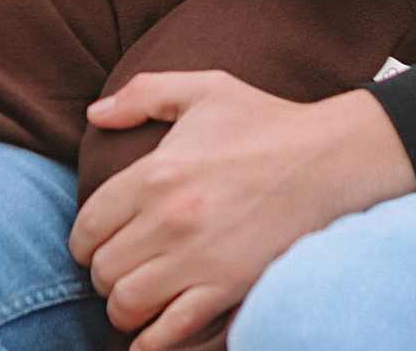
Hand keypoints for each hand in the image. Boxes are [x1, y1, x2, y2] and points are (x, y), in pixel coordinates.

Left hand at [71, 75, 415, 347]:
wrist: (331, 159)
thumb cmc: (267, 122)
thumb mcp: (204, 89)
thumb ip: (142, 94)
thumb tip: (94, 114)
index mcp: (154, 173)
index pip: (88, 226)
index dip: (84, 241)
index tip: (97, 244)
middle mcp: (169, 219)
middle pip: (102, 270)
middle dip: (103, 274)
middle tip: (120, 269)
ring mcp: (198, 258)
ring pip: (126, 304)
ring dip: (123, 306)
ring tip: (136, 297)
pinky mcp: (228, 287)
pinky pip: (169, 331)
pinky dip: (150, 340)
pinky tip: (148, 336)